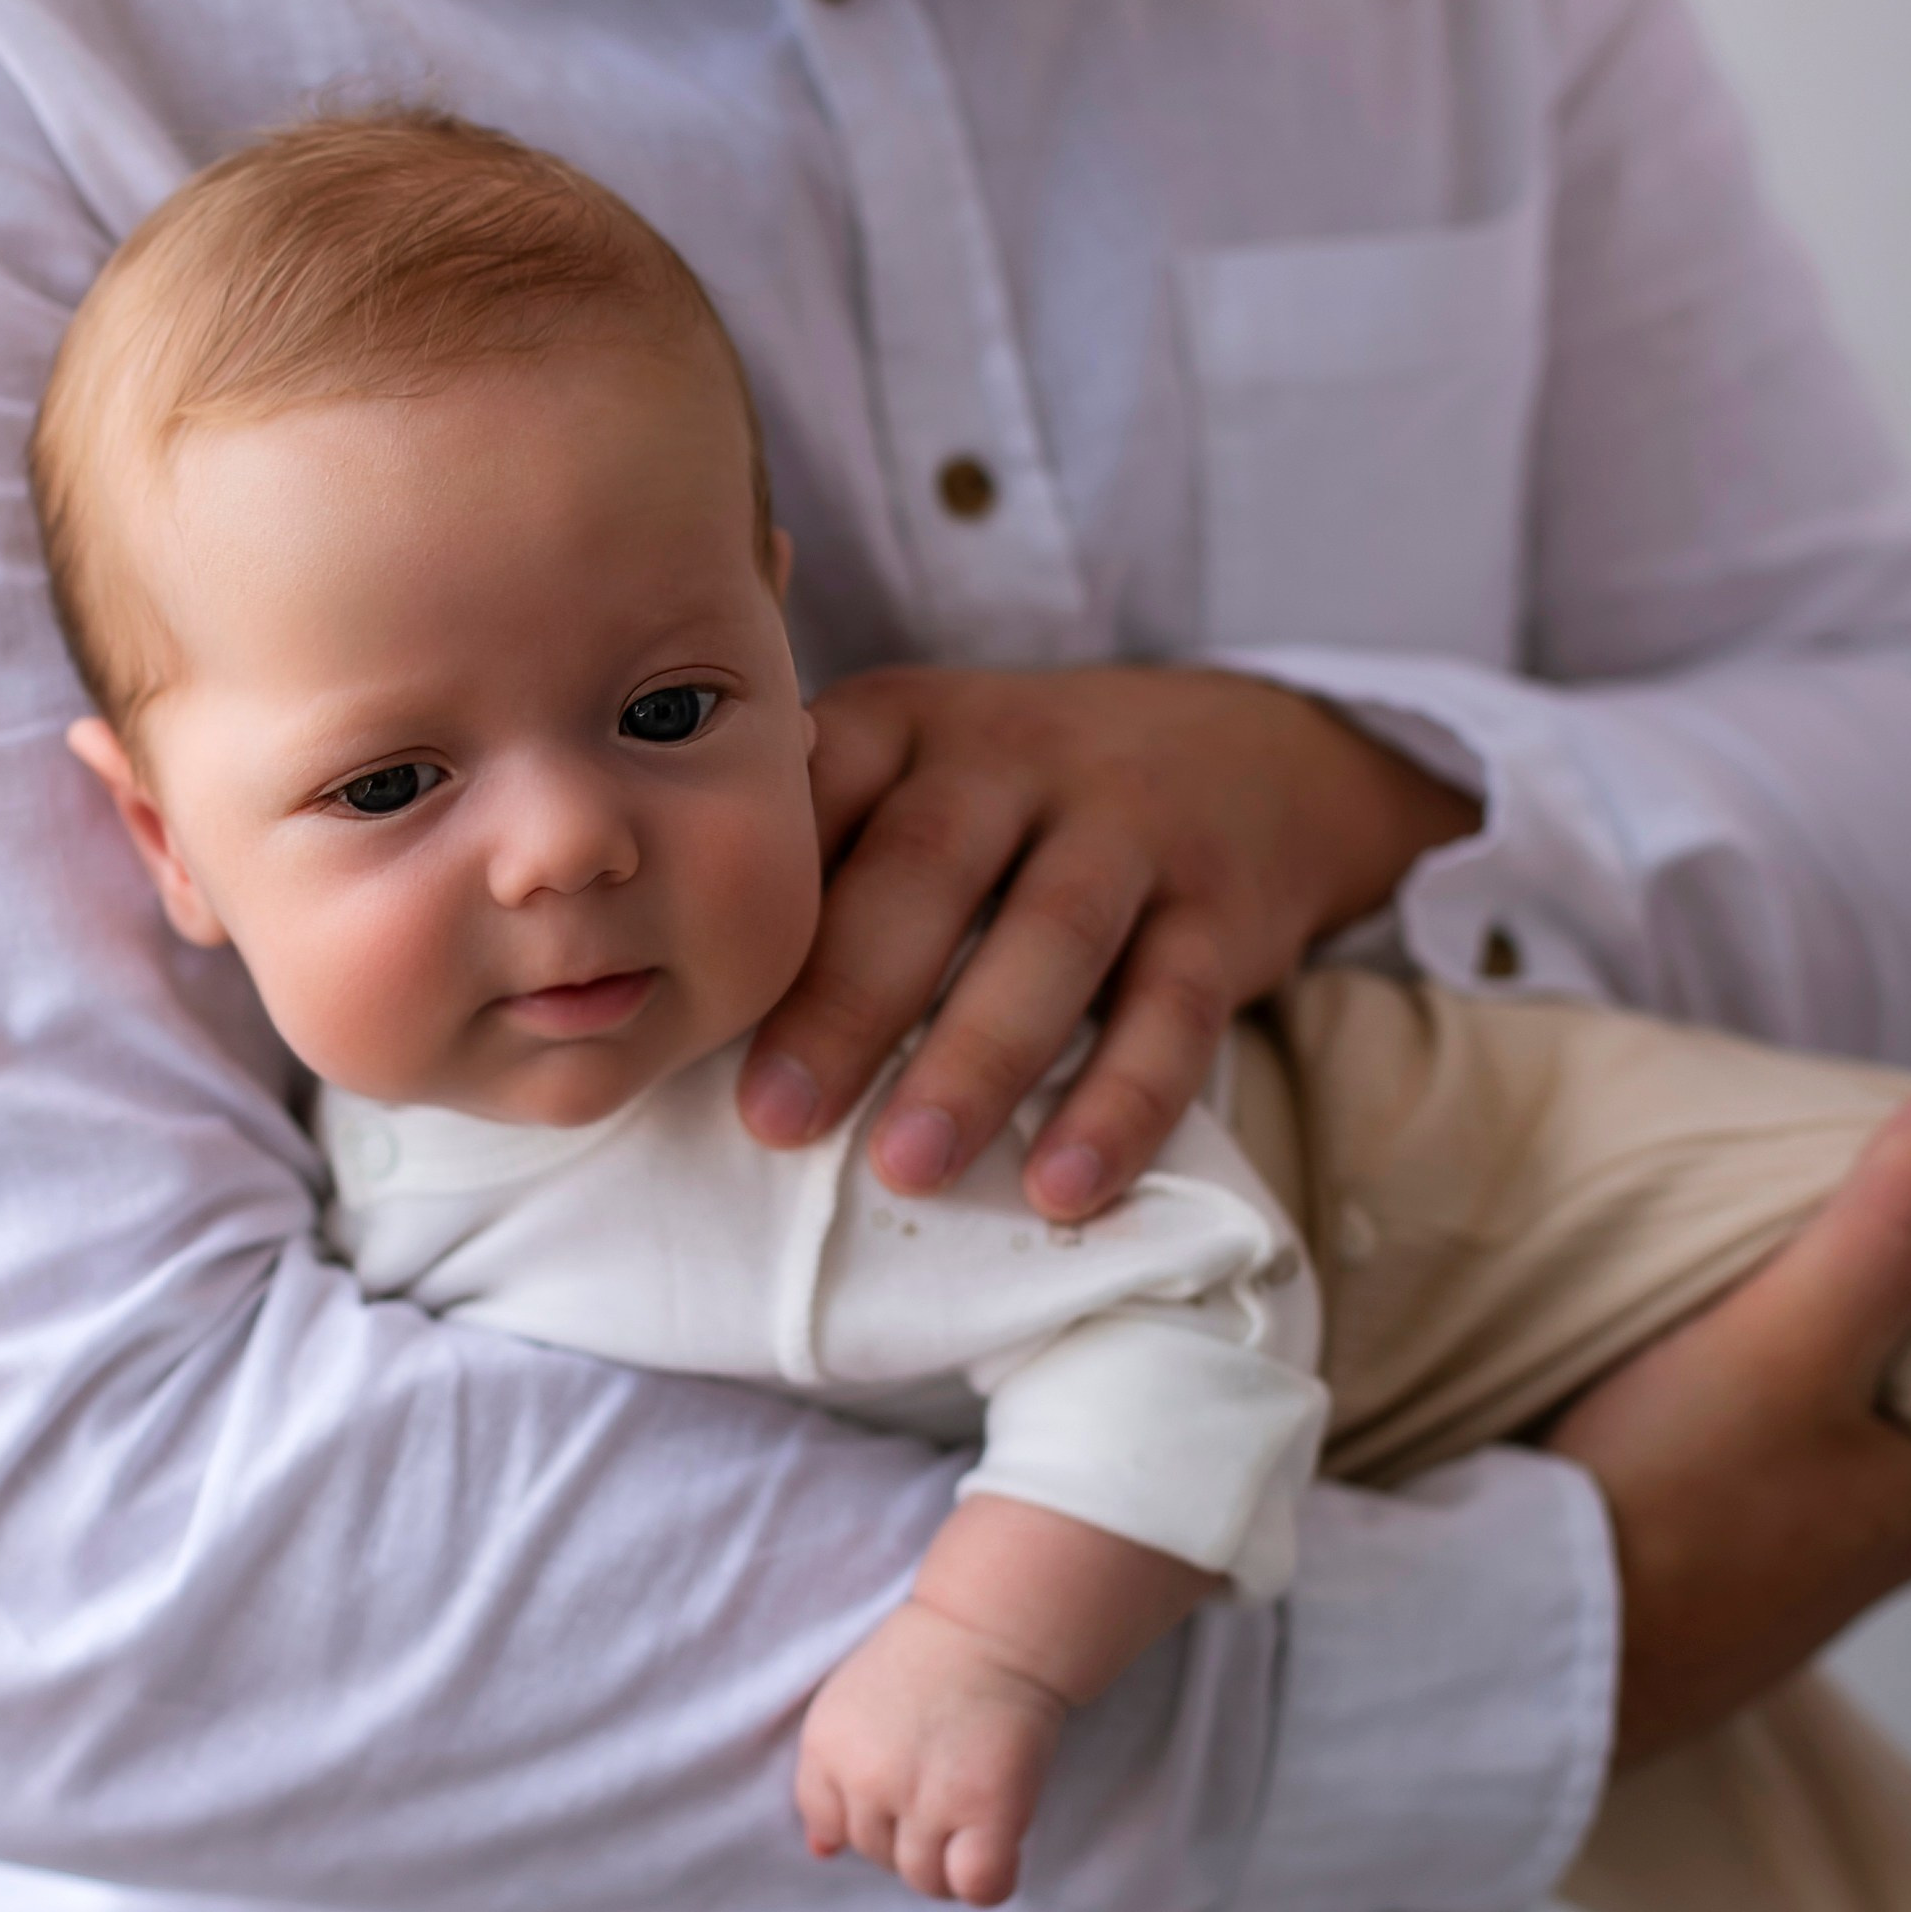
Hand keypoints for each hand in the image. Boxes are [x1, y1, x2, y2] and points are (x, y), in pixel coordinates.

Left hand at [738, 665, 1474, 1222]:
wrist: (1254, 752)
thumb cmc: (1023, 796)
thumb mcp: (913, 767)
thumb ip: (810, 839)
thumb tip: (656, 971)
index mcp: (910, 723)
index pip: (821, 791)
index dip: (756, 893)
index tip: (685, 1003)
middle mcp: (1017, 757)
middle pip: (925, 866)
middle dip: (847, 998)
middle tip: (774, 1122)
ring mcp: (1130, 826)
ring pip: (1051, 935)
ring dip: (975, 1059)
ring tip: (907, 1170)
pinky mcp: (1222, 908)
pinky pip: (1174, 1011)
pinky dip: (1120, 1105)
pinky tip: (1066, 1188)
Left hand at [796, 1602, 1069, 1908]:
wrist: (996, 1624)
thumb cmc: (929, 1659)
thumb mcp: (851, 1703)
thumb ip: (830, 1775)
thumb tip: (821, 1852)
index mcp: (824, 1747)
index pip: (827, 1825)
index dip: (867, 1816)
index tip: (900, 1792)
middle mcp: (866, 1779)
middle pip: (877, 1856)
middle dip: (911, 1835)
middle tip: (947, 1788)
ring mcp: (925, 1799)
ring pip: (925, 1880)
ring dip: (950, 1862)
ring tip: (973, 1816)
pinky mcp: (985, 1809)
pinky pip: (976, 1885)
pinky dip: (987, 1881)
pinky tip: (1001, 1845)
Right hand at [1548, 1074, 1910, 1768]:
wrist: (1525, 1664)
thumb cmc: (1662, 1512)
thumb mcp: (1783, 1340)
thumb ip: (1893, 1226)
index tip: (1903, 1206)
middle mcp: (1880, 1544)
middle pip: (1906, 1404)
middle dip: (1876, 1323)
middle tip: (1812, 1238)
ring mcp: (1790, 1583)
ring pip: (1825, 1452)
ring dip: (1798, 1385)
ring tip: (1738, 1311)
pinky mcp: (1705, 1601)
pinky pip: (1747, 1496)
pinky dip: (1732, 1439)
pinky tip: (1673, 1414)